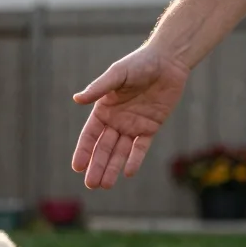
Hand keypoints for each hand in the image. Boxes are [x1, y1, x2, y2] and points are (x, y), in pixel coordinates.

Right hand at [71, 45, 191, 188]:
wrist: (168, 61)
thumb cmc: (140, 64)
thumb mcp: (117, 74)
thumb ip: (98, 88)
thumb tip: (76, 99)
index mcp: (103, 110)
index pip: (90, 135)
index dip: (83, 151)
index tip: (77, 167)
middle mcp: (116, 121)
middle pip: (103, 148)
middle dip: (97, 166)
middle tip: (91, 184)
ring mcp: (133, 125)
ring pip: (120, 151)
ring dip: (112, 168)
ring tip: (105, 185)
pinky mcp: (150, 127)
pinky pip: (141, 147)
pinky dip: (134, 159)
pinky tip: (127, 172)